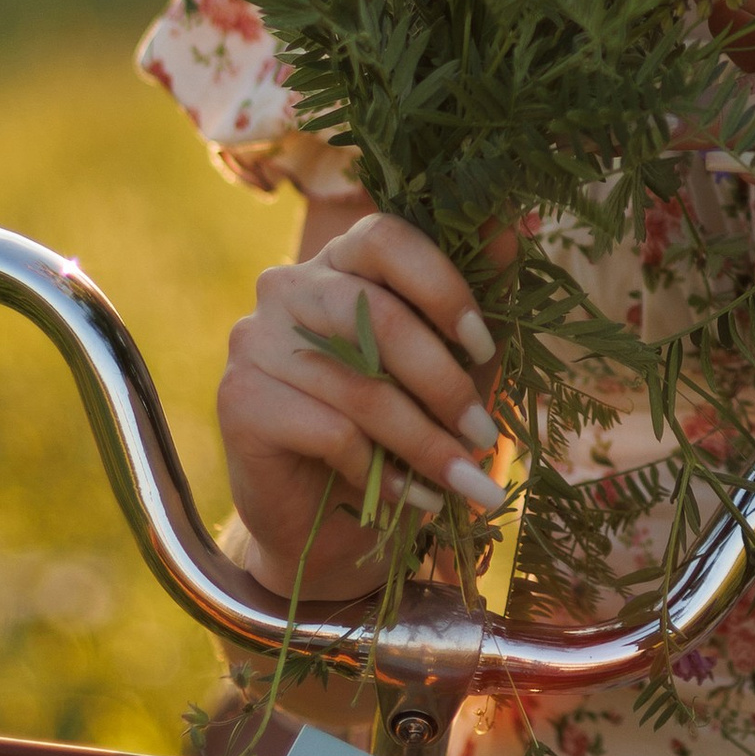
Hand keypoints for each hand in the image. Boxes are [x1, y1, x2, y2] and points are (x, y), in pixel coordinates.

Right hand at [219, 196, 504, 594]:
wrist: (326, 526)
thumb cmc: (394, 433)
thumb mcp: (448, 369)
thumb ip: (475, 307)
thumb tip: (515, 228)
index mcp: (339, 262)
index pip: (385, 237)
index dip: (441, 287)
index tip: (483, 348)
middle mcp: (288, 287)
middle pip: (376, 314)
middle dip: (443, 382)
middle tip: (484, 434)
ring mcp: (255, 339)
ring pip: (359, 384)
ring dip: (424, 441)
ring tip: (465, 479)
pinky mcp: (239, 399)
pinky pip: (329, 429)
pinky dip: (379, 470)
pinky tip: (407, 497)